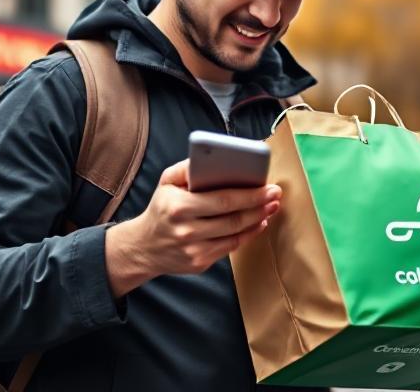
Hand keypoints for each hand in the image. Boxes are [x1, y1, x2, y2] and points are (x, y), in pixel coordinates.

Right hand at [105, 159, 278, 297]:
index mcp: (179, 207)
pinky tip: (258, 223)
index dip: (250, 195)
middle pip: (234, 219)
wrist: (143, 247)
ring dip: (258, 220)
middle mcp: (187, 231)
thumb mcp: (166, 183)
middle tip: (276, 196)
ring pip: (235, 235)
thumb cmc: (161, 209)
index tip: (269, 187)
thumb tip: (213, 157)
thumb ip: (188, 167)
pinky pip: (230, 247)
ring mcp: (194, 250)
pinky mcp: (200, 263)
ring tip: (271, 208)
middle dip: (260, 206)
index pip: (223, 200)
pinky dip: (247, 235)